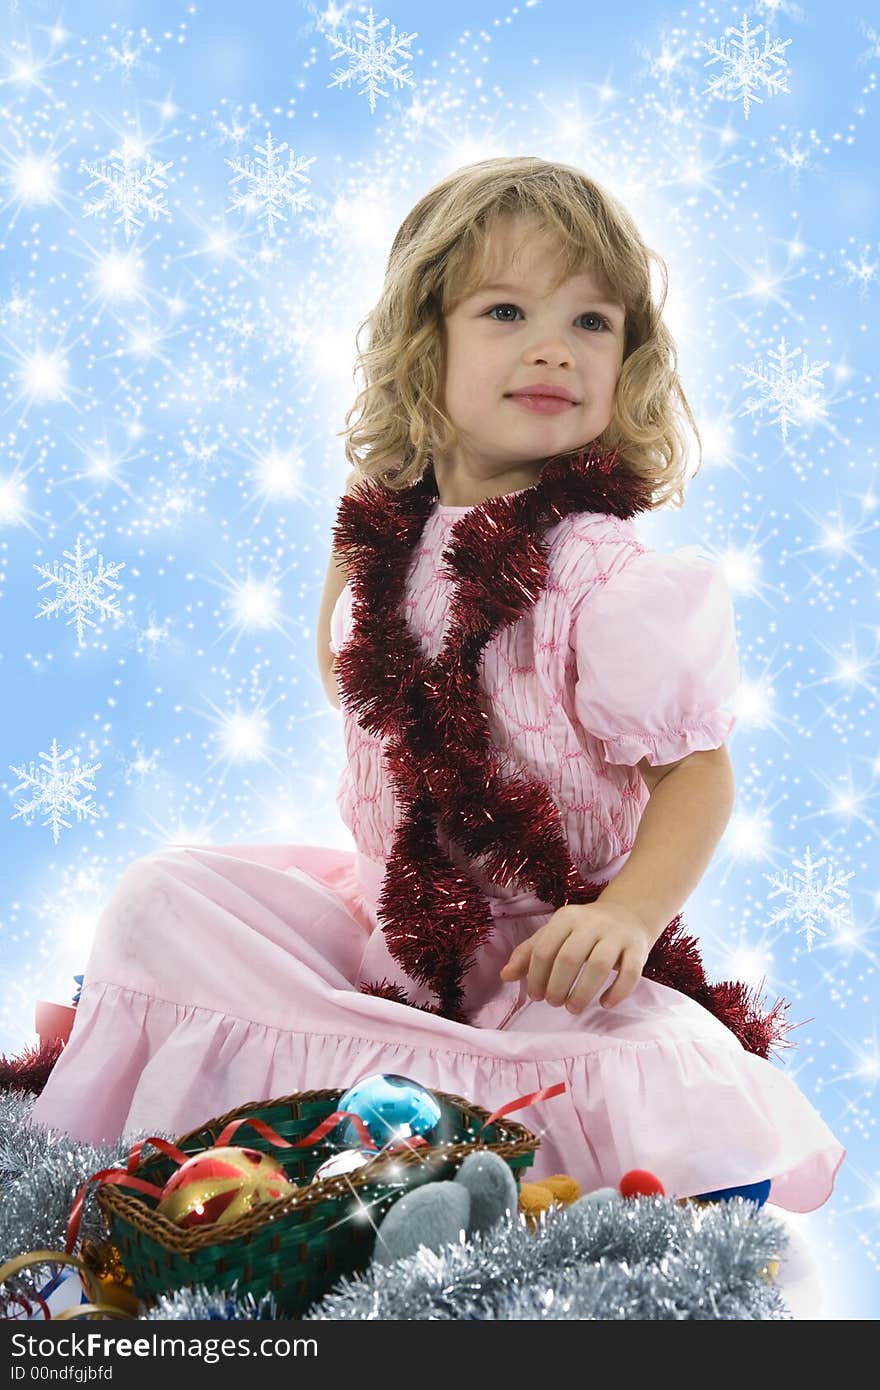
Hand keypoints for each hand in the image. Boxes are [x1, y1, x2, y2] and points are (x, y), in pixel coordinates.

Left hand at [498, 902, 654, 1012]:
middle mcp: (591, 923)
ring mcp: (616, 936)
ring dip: (583, 993)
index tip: (535, 996)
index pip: (544, 949)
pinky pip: (630, 973)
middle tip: (553, 1003)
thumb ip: (529, 953)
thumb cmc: (583, 931)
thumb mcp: (554, 934)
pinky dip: (617, 992)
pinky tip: (605, 1004)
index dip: (535, 977)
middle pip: (569, 958)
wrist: (627, 914)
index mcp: (566, 918)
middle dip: (557, 987)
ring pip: (599, 966)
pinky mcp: (638, 949)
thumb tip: (505, 976)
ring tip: (573, 1008)